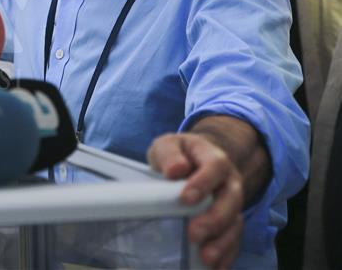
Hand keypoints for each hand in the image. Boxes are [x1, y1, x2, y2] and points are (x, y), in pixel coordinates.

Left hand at [147, 133, 243, 269]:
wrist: (193, 161)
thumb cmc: (178, 155)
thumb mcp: (168, 146)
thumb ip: (169, 154)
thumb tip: (175, 170)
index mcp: (213, 158)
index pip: (216, 166)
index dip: (204, 182)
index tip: (186, 199)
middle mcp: (229, 181)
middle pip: (232, 199)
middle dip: (215, 219)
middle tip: (194, 233)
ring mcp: (232, 202)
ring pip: (235, 222)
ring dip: (222, 241)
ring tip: (206, 257)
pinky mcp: (229, 221)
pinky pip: (234, 239)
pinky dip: (227, 253)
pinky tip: (215, 266)